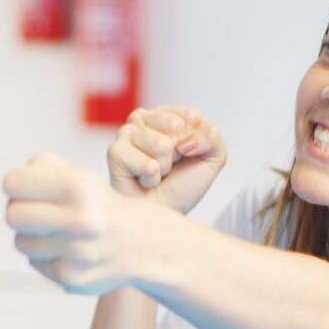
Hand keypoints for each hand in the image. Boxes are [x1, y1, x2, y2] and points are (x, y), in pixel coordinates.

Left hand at [3, 151, 151, 294]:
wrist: (145, 244)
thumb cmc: (102, 205)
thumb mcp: (82, 176)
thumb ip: (44, 168)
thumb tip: (13, 183)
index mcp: (80, 186)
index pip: (13, 183)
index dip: (17, 184)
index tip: (26, 188)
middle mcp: (80, 219)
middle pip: (12, 215)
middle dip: (20, 211)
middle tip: (36, 211)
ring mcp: (76, 253)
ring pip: (21, 241)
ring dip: (33, 235)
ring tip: (58, 231)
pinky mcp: (72, 279)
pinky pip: (36, 262)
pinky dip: (47, 255)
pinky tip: (68, 249)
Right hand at [107, 105, 226, 213]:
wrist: (163, 214)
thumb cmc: (182, 185)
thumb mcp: (212, 159)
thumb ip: (212, 137)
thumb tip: (194, 131)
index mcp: (167, 115)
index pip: (190, 116)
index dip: (195, 141)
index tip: (188, 154)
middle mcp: (144, 119)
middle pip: (175, 126)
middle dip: (179, 153)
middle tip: (170, 165)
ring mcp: (126, 133)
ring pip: (161, 145)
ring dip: (164, 167)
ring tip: (156, 173)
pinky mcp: (115, 152)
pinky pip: (146, 163)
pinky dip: (151, 178)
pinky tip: (144, 181)